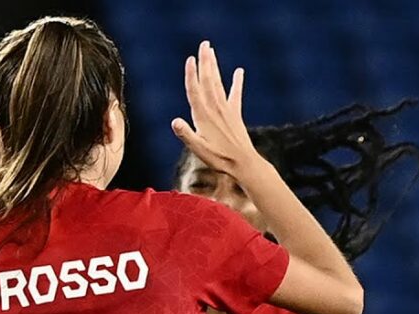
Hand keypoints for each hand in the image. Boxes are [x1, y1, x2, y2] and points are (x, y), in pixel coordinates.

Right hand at [171, 41, 257, 177]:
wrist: (244, 164)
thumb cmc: (219, 159)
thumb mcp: (199, 149)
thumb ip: (186, 135)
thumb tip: (175, 122)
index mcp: (203, 115)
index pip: (194, 90)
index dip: (191, 74)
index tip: (190, 59)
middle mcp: (215, 108)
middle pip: (208, 80)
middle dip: (205, 62)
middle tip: (203, 44)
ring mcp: (226, 110)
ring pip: (218, 83)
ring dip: (214, 66)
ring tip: (211, 51)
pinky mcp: (235, 114)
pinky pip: (236, 94)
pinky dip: (237, 82)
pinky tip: (239, 71)